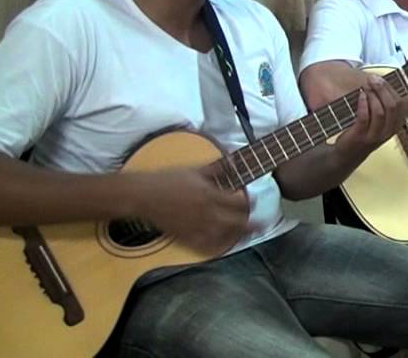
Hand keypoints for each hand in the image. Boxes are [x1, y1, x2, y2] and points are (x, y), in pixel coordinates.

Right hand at [133, 168, 248, 254]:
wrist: (143, 196)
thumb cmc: (167, 179)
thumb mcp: (194, 169)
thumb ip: (217, 167)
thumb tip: (234, 160)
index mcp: (210, 195)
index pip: (238, 202)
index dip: (249, 203)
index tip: (255, 201)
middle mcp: (206, 214)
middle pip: (236, 223)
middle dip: (253, 224)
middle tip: (264, 225)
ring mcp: (196, 228)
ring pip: (224, 237)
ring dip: (239, 236)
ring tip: (250, 236)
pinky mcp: (185, 237)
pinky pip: (205, 246)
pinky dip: (217, 247)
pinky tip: (224, 246)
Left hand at [333, 72, 405, 159]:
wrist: (347, 155)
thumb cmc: (363, 133)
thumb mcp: (379, 122)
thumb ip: (382, 106)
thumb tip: (380, 83)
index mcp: (395, 126)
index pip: (400, 104)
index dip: (390, 89)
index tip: (380, 79)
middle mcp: (388, 132)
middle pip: (392, 107)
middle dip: (382, 90)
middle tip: (373, 79)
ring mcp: (374, 136)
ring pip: (380, 112)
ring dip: (372, 96)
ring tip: (365, 86)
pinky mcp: (360, 137)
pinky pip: (364, 118)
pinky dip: (363, 104)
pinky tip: (360, 95)